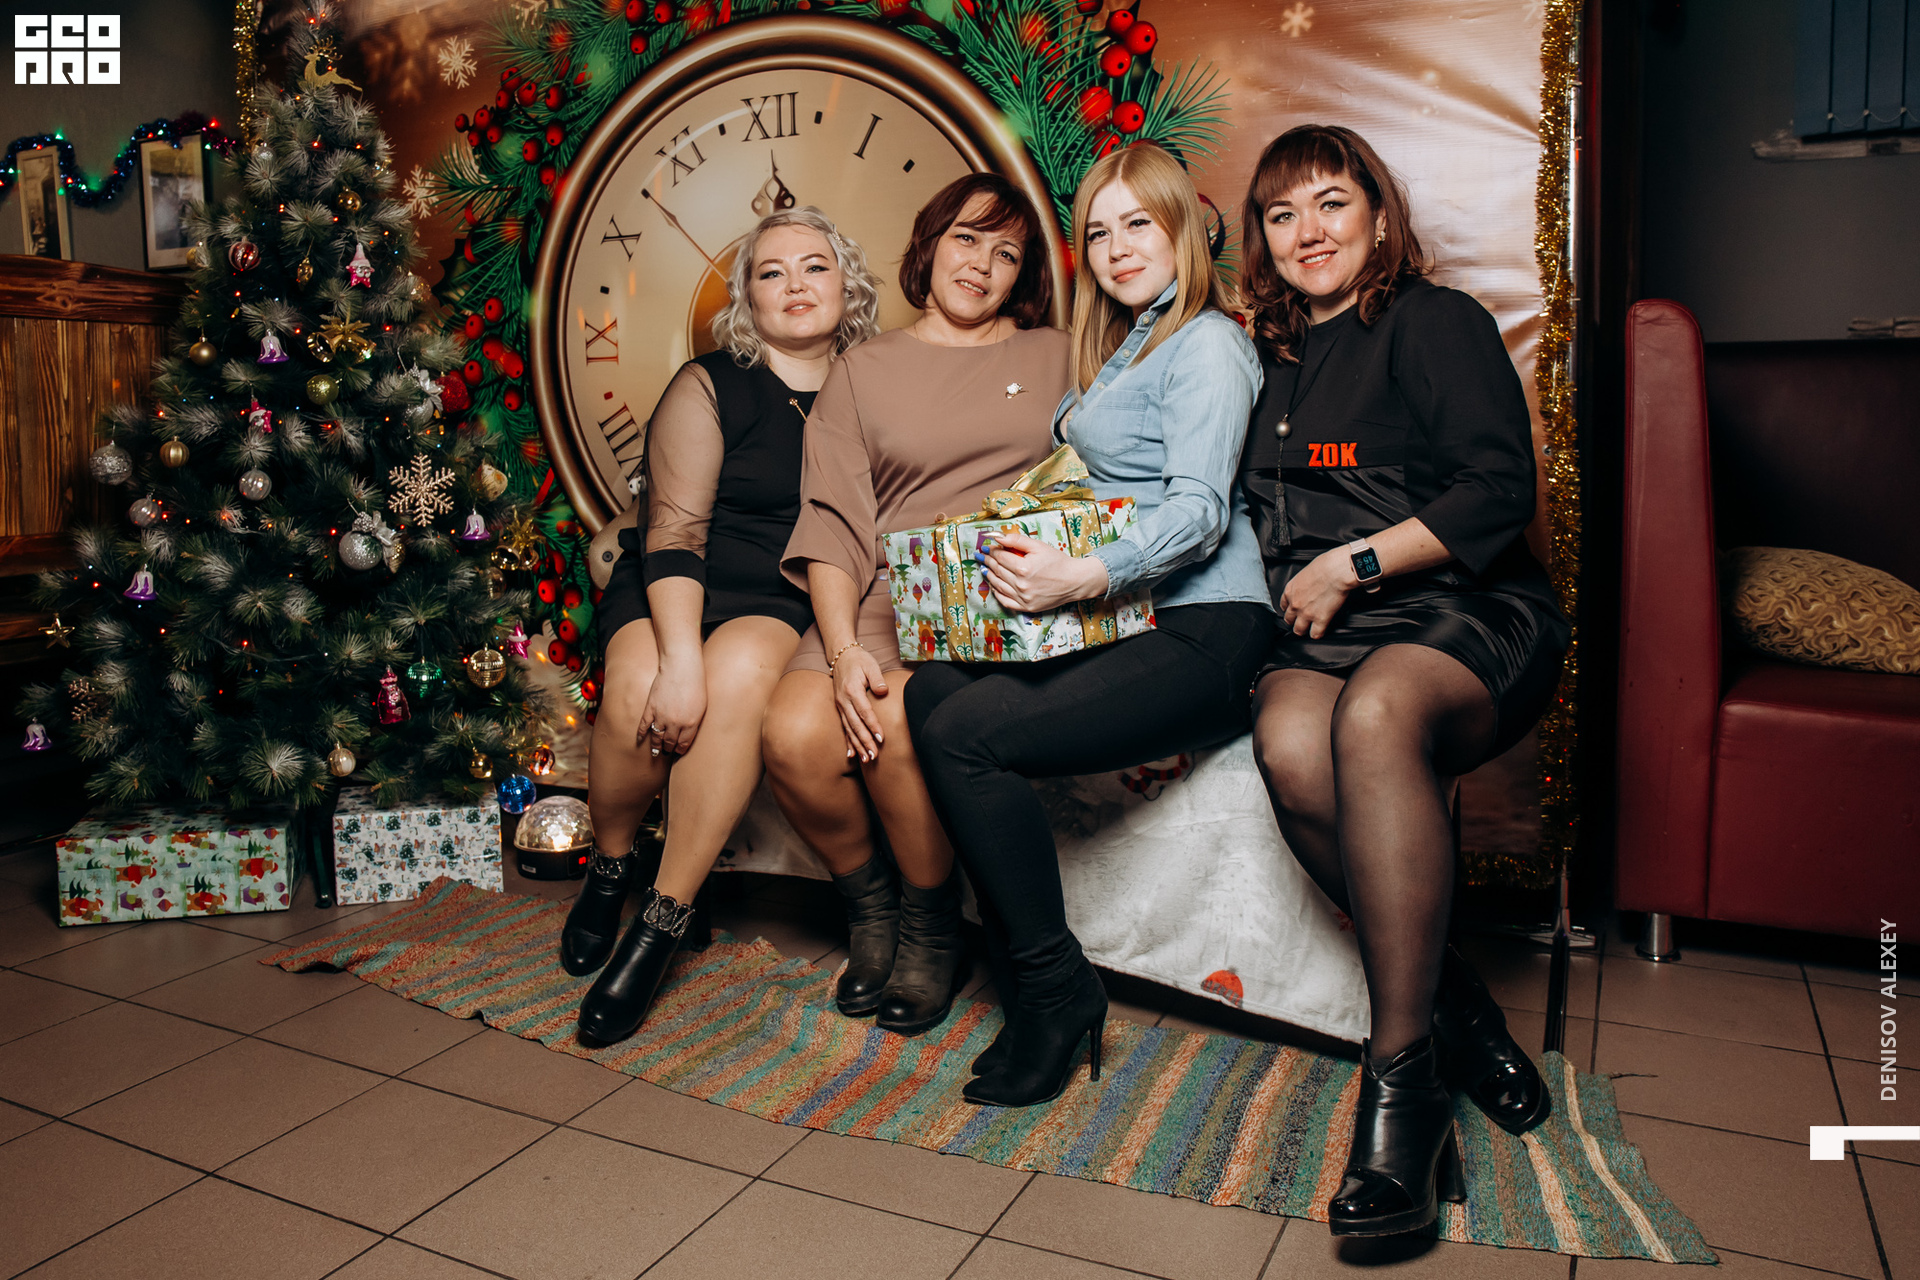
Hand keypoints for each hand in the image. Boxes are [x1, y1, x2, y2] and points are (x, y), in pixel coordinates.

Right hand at [640, 654, 706, 756]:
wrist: (681, 667)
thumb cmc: (696, 683)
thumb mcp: (702, 706)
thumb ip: (695, 721)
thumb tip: (690, 732)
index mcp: (691, 724)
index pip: (683, 744)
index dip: (680, 750)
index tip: (678, 752)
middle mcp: (675, 723)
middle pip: (670, 742)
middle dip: (668, 748)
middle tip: (667, 751)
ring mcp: (661, 716)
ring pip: (657, 737)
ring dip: (656, 746)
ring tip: (656, 751)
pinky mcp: (650, 708)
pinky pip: (644, 726)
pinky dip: (641, 734)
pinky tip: (640, 740)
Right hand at [831, 644, 887, 761]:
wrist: (841, 655)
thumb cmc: (859, 660)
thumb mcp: (870, 664)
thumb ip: (877, 678)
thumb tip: (883, 691)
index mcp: (852, 689)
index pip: (864, 711)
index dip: (873, 725)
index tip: (881, 738)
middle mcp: (843, 700)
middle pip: (856, 724)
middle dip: (865, 741)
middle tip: (874, 756)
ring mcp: (840, 705)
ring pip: (849, 729)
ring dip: (858, 745)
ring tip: (867, 759)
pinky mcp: (840, 708)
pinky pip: (844, 727)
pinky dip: (848, 741)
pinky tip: (851, 754)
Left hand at [981, 531, 1109, 614]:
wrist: (1074, 581)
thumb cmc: (1057, 562)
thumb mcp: (1039, 546)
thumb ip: (1017, 540)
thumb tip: (998, 537)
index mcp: (1023, 568)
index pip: (1000, 557)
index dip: (991, 551)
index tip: (986, 547)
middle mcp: (1021, 584)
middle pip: (997, 571)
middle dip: (987, 561)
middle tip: (980, 556)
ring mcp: (1023, 598)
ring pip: (998, 586)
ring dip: (989, 576)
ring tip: (984, 569)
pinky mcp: (1026, 607)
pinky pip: (1006, 601)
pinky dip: (997, 593)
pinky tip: (994, 586)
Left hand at [1278, 547, 1358, 638]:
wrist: (1336, 570)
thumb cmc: (1325, 566)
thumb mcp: (1306, 572)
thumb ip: (1303, 583)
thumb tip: (1309, 586)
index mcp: (1290, 590)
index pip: (1283, 605)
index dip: (1289, 609)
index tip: (1294, 610)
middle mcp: (1295, 603)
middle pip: (1289, 619)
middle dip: (1294, 621)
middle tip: (1300, 621)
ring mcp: (1306, 613)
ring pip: (1298, 630)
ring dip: (1303, 630)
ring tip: (1308, 629)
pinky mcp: (1320, 619)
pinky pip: (1315, 634)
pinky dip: (1318, 634)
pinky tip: (1320, 631)